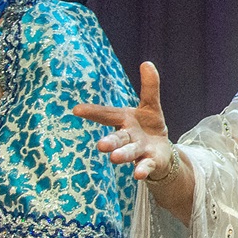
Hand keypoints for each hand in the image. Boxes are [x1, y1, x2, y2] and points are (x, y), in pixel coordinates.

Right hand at [72, 60, 174, 180]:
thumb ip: (149, 87)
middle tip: (100, 145)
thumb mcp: (150, 106)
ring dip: (123, 154)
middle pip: (118, 138)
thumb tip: (147, 63)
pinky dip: (142, 169)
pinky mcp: (151, 162)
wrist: (161, 153)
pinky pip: (146, 166)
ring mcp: (139, 151)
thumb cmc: (148, 128)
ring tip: (115, 158)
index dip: (93, 112)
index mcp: (125, 120)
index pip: (108, 114)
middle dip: (109, 141)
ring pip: (130, 152)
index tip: (76, 110)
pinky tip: (138, 174)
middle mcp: (129, 137)